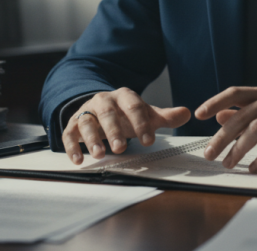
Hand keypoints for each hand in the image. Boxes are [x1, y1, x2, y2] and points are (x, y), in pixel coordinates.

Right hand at [62, 87, 190, 164]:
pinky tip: (78, 160)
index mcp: (124, 97)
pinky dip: (72, 146)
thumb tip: (187, 113)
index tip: (149, 140)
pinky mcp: (73, 124)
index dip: (141, 123)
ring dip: (92, 138)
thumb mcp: (146, 114)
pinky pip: (70, 134)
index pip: (134, 107)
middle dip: (114, 131)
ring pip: (86, 122)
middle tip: (121, 148)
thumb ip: (165, 116)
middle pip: (108, 113)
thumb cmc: (126, 114)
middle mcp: (103, 101)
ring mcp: (87, 112)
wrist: (101, 109)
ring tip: (99, 155)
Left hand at [194, 86, 256, 173]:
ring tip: (229, 163)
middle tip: (210, 153)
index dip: (215, 101)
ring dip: (239, 149)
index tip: (198, 114)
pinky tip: (254, 169)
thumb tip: (219, 115)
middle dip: (222, 136)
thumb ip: (246, 113)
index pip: (236, 92)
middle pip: (242, 116)